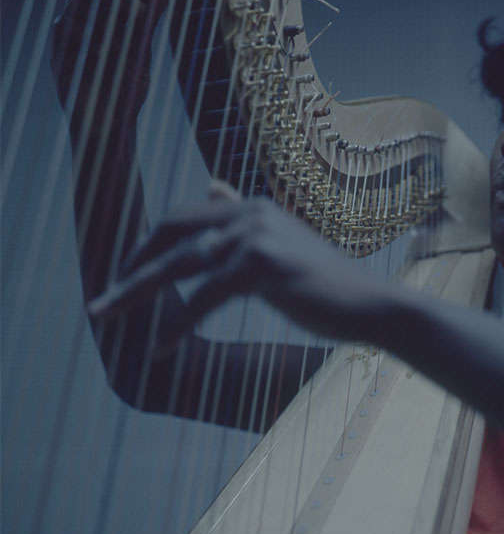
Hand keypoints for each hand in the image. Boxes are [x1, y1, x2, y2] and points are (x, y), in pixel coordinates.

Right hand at [52, 0, 163, 134]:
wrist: (111, 127)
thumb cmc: (126, 90)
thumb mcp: (141, 53)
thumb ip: (147, 23)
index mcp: (97, 19)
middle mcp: (79, 23)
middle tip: (142, 7)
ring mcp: (67, 40)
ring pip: (77, 2)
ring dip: (109, 7)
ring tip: (134, 22)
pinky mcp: (59, 59)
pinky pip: (68, 32)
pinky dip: (93, 34)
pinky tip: (112, 47)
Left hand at [88, 181, 382, 346]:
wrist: (370, 304)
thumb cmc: (324, 284)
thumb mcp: (279, 243)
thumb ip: (243, 219)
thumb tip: (212, 185)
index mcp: (252, 207)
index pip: (183, 217)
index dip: (147, 245)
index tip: (125, 275)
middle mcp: (250, 213)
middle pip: (172, 232)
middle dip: (132, 265)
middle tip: (104, 299)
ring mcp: (257, 235)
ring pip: (180, 265)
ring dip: (137, 293)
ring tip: (107, 317)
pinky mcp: (263, 265)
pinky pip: (204, 297)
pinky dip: (177, 325)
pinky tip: (160, 348)